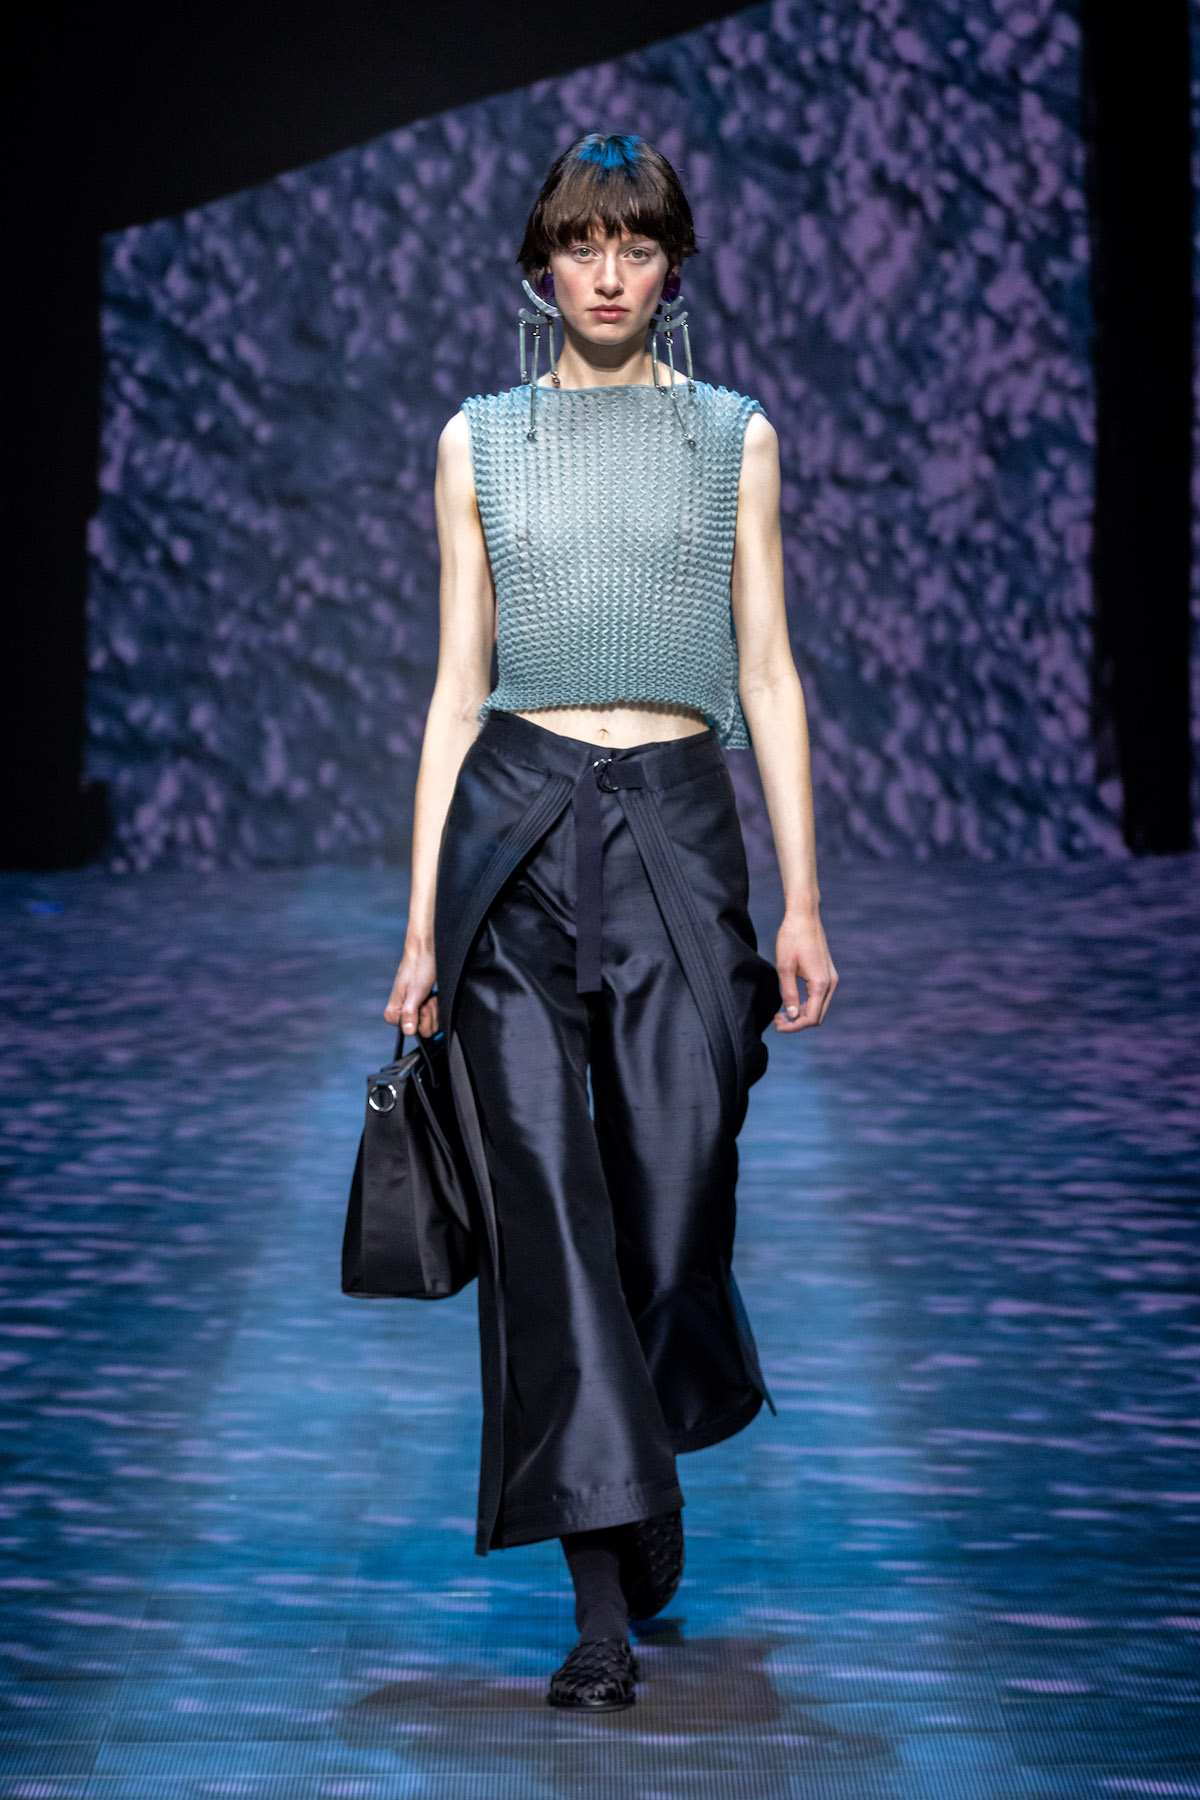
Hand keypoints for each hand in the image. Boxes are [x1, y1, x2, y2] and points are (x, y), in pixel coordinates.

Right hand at [384, 942, 438, 1036]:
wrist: (425, 954)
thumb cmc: (417, 968)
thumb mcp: (415, 992)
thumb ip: (410, 1013)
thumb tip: (408, 1031)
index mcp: (392, 1014)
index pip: (413, 1032)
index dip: (422, 1018)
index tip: (421, 1003)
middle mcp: (401, 1016)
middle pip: (424, 1030)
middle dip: (430, 1013)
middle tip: (426, 997)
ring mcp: (413, 1013)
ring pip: (431, 1024)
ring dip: (434, 1008)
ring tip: (428, 994)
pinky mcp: (422, 1008)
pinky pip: (434, 1017)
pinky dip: (436, 1006)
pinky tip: (432, 996)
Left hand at [774, 909, 836, 1032]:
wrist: (804, 916)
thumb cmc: (792, 938)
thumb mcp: (784, 967)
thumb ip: (789, 993)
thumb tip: (792, 1016)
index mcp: (820, 983)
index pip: (811, 1018)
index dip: (794, 1026)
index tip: (777, 1024)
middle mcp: (830, 983)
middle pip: (817, 1016)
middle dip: (798, 1022)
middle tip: (777, 1019)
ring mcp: (831, 978)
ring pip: (819, 1008)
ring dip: (802, 1014)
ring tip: (782, 1011)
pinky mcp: (828, 974)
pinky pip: (820, 997)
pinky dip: (807, 1004)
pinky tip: (792, 1000)